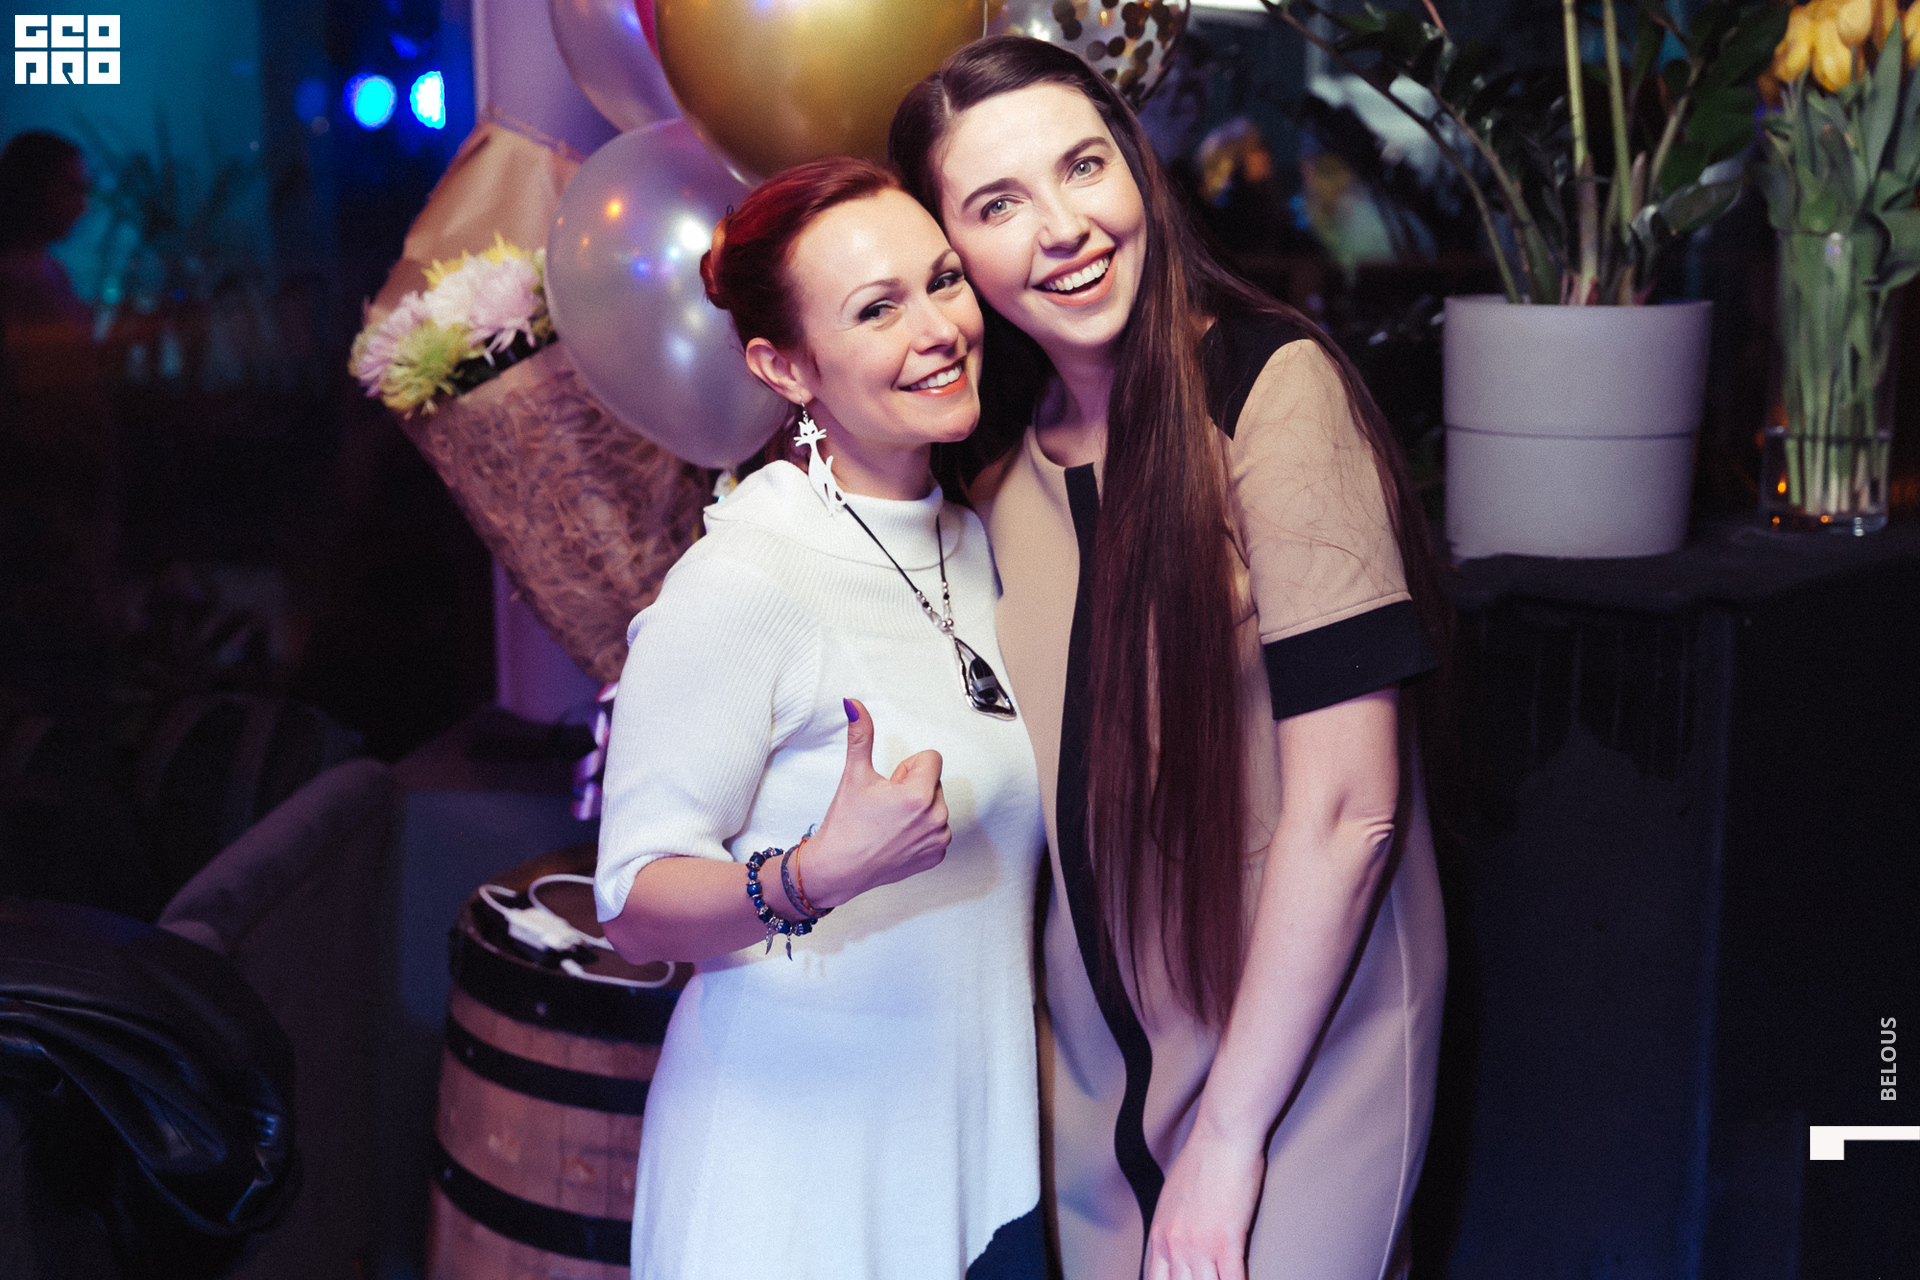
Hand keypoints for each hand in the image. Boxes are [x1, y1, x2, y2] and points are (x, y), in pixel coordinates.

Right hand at [798, 699, 949, 908]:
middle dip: (912, 788)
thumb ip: (860, 735)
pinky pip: (936, 830)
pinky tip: (896, 839)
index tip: (889, 784)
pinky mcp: (936, 856)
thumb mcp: (854, 775)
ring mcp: (938, 840)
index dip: (906, 768)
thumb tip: (854, 703)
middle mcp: (936, 818)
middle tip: (885, 806)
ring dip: (917, 809)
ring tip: (889, 823)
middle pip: (934, 782)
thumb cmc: (845, 825)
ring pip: (935, 806)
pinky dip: (920, 831)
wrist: (837, 868)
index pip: (931, 759)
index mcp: (920, 795)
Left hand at [1145, 1129, 1265, 1279]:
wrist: (1221, 1136)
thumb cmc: (1201, 1160)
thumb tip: (1178, 1242)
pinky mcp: (1227, 1241)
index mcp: (1159, 1235)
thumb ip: (1171, 1226)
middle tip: (1205, 1278)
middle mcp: (1175, 1245)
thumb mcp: (1171, 1197)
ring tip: (1222, 1278)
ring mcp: (1200, 1246)